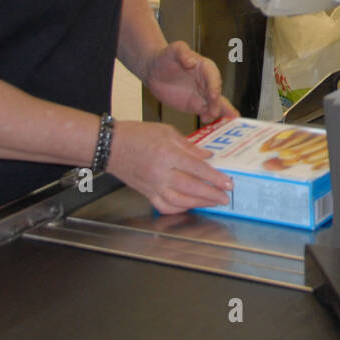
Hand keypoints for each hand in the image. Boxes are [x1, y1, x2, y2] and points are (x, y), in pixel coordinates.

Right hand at [108, 119, 233, 212]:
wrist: (111, 146)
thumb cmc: (138, 134)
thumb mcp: (167, 131)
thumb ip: (189, 146)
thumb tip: (207, 157)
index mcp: (168, 154)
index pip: (197, 169)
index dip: (215, 178)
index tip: (228, 183)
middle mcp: (161, 173)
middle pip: (191, 187)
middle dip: (211, 194)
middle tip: (226, 197)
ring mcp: (153, 186)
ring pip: (180, 201)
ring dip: (199, 203)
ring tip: (213, 202)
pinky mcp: (146, 193)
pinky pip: (165, 206)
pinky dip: (180, 208)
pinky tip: (191, 205)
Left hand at [144, 41, 239, 124]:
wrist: (155, 71)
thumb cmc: (166, 57)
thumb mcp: (174, 50)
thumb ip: (183, 52)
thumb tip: (192, 62)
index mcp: (206, 67)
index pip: (213, 77)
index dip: (214, 86)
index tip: (214, 95)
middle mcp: (208, 82)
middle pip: (217, 93)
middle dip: (218, 103)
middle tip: (216, 112)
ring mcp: (203, 95)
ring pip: (216, 105)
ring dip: (218, 113)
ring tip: (219, 122)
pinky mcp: (197, 105)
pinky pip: (207, 112)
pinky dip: (210, 118)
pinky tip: (208, 123)